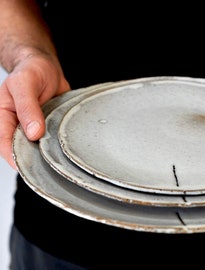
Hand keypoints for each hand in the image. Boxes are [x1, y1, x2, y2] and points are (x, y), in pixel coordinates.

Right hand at [0, 54, 69, 168]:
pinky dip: (59, 144)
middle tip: (48, 165)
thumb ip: (28, 108)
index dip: (14, 157)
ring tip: (59, 159)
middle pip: (23, 149)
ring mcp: (35, 127)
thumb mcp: (24, 84)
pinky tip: (67, 149)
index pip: (5, 143)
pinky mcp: (50, 127)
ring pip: (39, 147)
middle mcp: (19, 125)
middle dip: (34, 158)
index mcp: (4, 117)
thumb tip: (33, 133)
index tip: (27, 167)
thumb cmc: (31, 70)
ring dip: (48, 153)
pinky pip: (53, 140)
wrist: (46, 66)